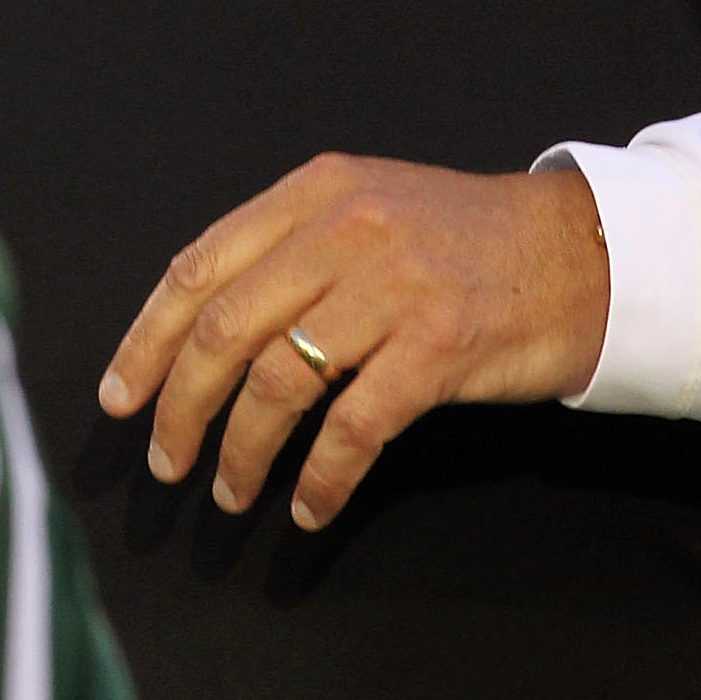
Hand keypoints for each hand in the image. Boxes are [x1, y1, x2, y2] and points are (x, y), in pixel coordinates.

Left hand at [98, 155, 610, 530]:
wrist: (582, 252)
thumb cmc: (466, 243)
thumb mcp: (371, 209)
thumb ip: (293, 248)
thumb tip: (201, 330)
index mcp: (318, 190)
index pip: (199, 265)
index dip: (146, 338)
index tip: (119, 398)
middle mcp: (348, 227)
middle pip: (225, 328)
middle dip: (180, 406)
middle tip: (166, 462)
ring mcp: (394, 284)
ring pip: (279, 380)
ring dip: (241, 451)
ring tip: (229, 493)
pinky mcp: (438, 345)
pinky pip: (353, 427)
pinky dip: (321, 478)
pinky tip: (309, 509)